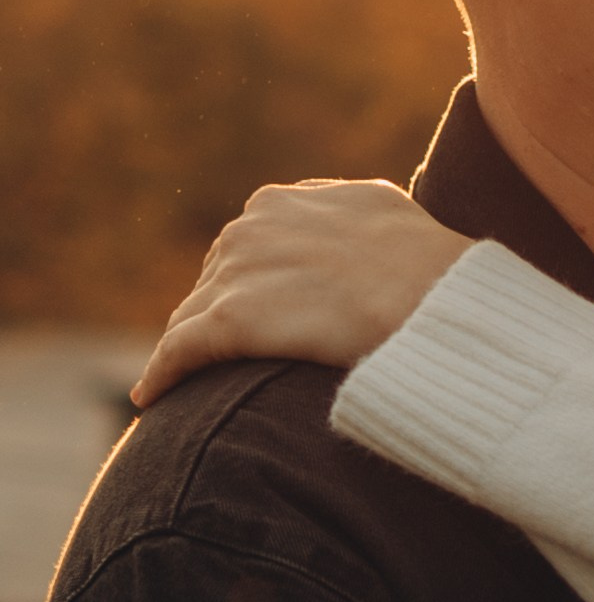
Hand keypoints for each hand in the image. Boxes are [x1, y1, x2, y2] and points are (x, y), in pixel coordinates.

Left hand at [132, 182, 472, 407]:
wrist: (435, 295)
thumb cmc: (427, 262)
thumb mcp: (384, 211)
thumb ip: (347, 212)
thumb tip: (351, 224)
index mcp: (279, 203)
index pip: (245, 250)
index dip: (252, 287)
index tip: (259, 318)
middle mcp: (247, 229)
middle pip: (214, 282)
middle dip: (220, 315)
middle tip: (230, 359)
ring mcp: (236, 272)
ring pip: (193, 318)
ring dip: (191, 348)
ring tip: (184, 383)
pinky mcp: (229, 321)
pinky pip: (178, 352)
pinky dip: (161, 376)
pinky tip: (150, 398)